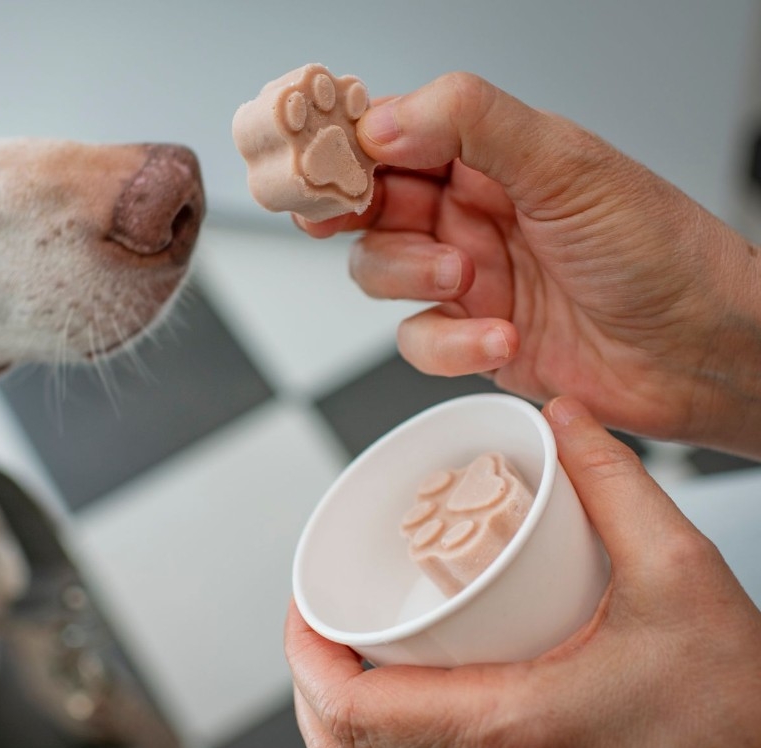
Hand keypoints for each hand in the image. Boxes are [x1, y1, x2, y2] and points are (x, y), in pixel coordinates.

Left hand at [285, 397, 760, 747]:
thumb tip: (564, 419)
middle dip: (308, 691)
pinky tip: (404, 736)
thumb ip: (617, 489)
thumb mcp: (682, 578)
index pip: (353, 711)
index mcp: (513, 729)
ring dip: (340, 741)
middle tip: (322, 631)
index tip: (308, 607)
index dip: (305, 657)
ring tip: (351, 677)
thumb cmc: (743, 714)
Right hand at [299, 72, 760, 458]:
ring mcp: (469, 278)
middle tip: (341, 216)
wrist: (706, 353)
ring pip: (379, 271)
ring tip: (466, 278)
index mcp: (491, 154)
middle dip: (354, 212)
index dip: (345, 144)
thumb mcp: (567, 165)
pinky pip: (418, 341)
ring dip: (408, 276)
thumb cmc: (662, 251)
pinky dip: (448, 345)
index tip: (316, 158)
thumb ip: (471, 125)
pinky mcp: (474, 340)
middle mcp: (472, 212)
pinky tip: (499, 337)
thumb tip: (381, 120)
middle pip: (368, 202)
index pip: (393, 132)